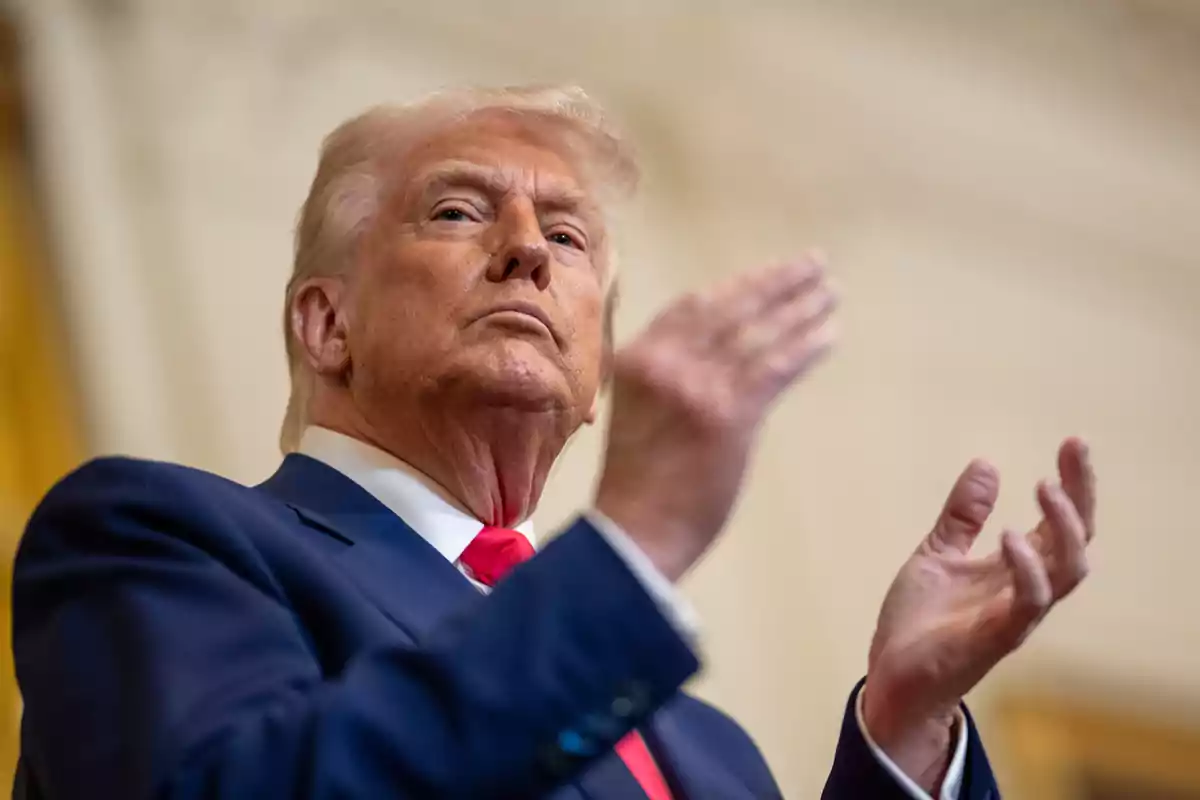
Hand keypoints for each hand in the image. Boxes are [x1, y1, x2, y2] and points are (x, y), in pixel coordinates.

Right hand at [595, 256, 836, 581]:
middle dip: (777, 281)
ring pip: (760, 332)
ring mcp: (698, 385)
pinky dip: (807, 346)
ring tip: (832, 292)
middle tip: (814, 263)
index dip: (737, 286)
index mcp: (637, 357)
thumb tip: (720, 353)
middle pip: (732, 306)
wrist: (634, 533)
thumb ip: (668, 376)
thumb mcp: (637, 411)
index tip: (769, 273)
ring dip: (802, 307)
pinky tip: (830, 332)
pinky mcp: (731, 414)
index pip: (692, 305)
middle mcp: (666, 361)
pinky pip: (777, 366)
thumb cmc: (636, 481)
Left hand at [862, 438, 1095, 790]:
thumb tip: (987, 464)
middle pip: (1076, 541)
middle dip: (1081, 496)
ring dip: (1061, 527)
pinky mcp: (995, 636)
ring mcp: (1015, 614)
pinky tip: (1011, 537)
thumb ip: (963, 516)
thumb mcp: (938, 554)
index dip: (1072, 485)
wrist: (893, 676)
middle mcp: (1025, 589)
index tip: (1072, 443)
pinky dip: (1028, 569)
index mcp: (1015, 568)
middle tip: (1074, 451)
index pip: (1059, 523)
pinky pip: (1029, 604)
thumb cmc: (921, 622)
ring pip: (1067, 572)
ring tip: (1045, 487)